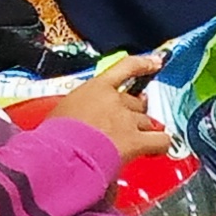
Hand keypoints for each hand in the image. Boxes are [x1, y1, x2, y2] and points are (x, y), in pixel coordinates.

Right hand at [43, 54, 168, 162]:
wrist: (61, 153)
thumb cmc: (54, 134)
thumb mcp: (61, 112)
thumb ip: (78, 111)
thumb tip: (79, 124)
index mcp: (95, 88)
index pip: (125, 68)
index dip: (143, 64)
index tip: (156, 62)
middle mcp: (116, 100)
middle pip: (136, 102)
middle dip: (134, 113)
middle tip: (126, 126)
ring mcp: (128, 120)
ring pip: (146, 121)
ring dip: (142, 131)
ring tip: (130, 144)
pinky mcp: (136, 141)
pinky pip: (160, 140)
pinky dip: (161, 144)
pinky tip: (157, 149)